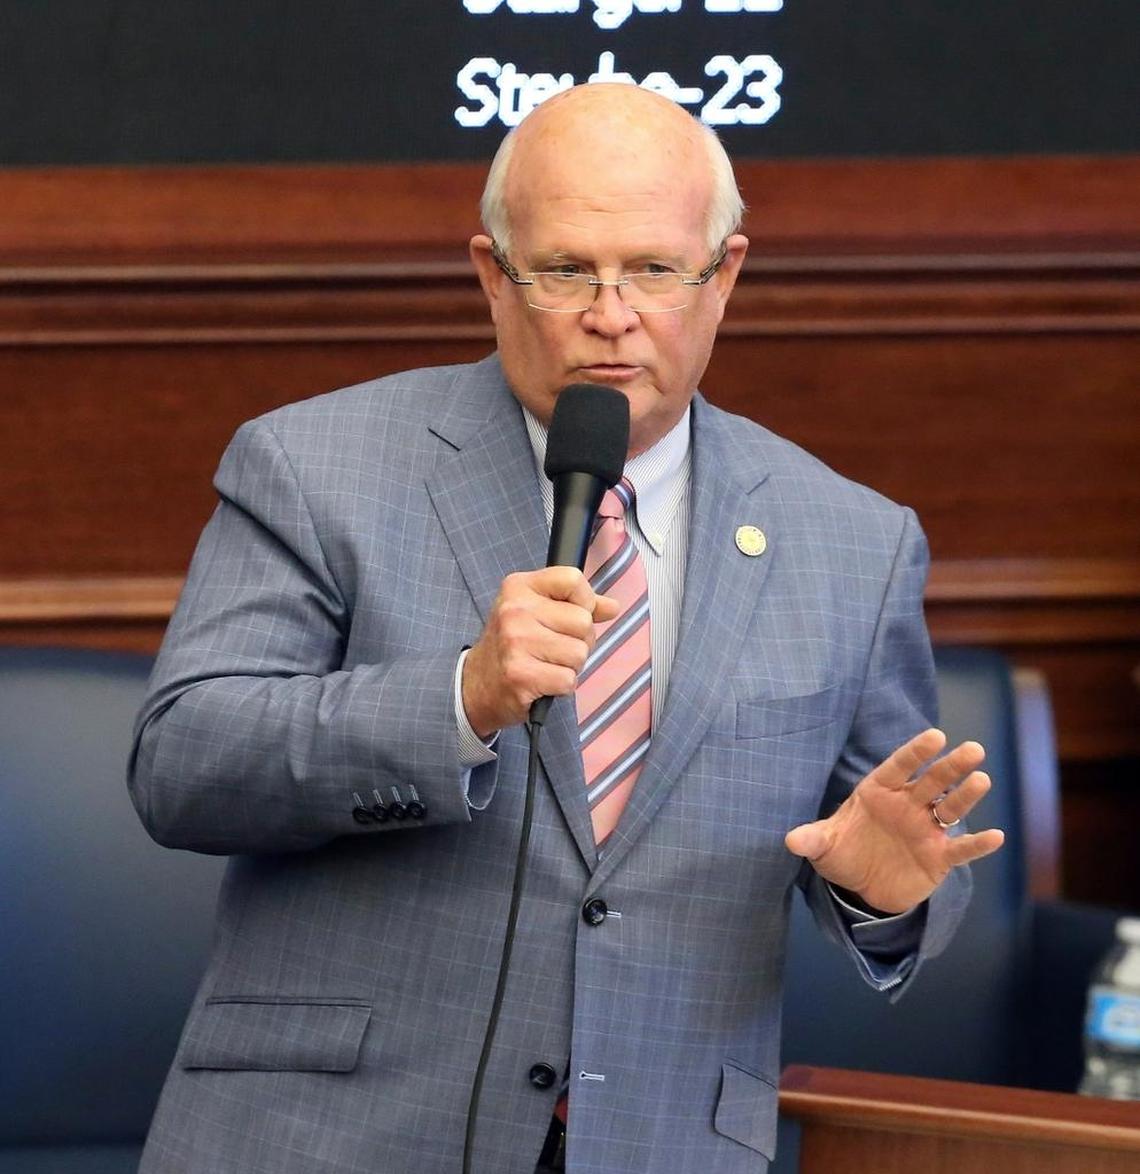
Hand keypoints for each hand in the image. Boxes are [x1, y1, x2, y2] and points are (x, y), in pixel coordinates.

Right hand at [462, 566, 619, 736]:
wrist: (477, 685)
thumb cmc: (512, 645)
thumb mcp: (537, 611)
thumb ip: (577, 605)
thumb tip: (613, 607)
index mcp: (520, 587)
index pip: (573, 580)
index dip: (585, 601)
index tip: (572, 614)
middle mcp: (515, 610)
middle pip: (583, 621)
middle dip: (580, 641)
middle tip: (555, 648)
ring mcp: (516, 642)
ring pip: (580, 653)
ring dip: (571, 666)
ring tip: (547, 664)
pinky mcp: (520, 675)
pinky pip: (568, 679)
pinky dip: (562, 686)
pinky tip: (543, 681)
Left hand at [784, 729, 1004, 913]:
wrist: (861, 887)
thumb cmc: (843, 853)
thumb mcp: (823, 846)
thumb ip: (812, 839)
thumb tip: (792, 840)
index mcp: (880, 792)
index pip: (900, 766)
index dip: (917, 752)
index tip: (936, 735)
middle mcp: (907, 805)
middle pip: (932, 781)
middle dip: (951, 765)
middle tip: (973, 748)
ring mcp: (926, 829)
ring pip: (950, 807)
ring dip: (966, 795)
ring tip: (982, 779)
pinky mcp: (938, 858)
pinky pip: (960, 849)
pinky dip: (977, 844)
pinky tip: (997, 836)